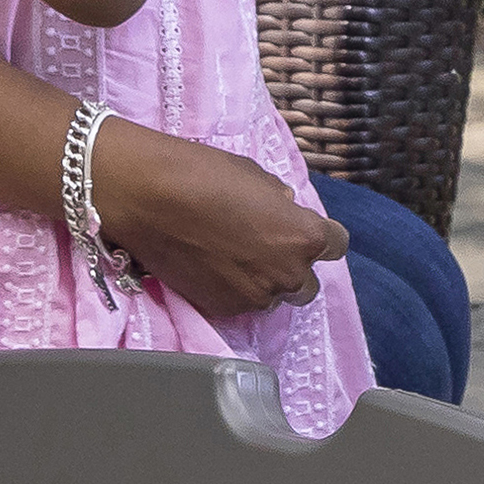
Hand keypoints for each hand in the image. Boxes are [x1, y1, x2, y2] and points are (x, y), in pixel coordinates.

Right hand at [90, 119, 350, 314]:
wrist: (147, 197)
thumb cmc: (203, 175)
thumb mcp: (256, 176)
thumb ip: (279, 201)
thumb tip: (286, 208)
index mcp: (306, 236)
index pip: (336, 245)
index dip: (318, 234)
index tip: (299, 229)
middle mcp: (288, 273)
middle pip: (308, 282)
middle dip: (292, 267)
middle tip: (266, 249)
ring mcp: (256, 296)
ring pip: (274, 297)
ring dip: (263, 282)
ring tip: (234, 260)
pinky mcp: (223, 309)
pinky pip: (241, 304)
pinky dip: (234, 290)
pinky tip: (212, 269)